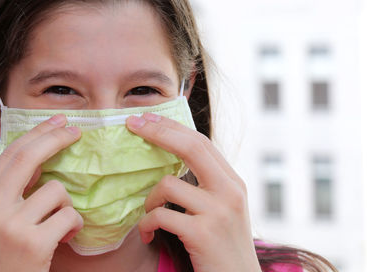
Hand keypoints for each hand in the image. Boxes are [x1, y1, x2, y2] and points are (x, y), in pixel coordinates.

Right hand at [0, 114, 83, 271]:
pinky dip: (73, 225)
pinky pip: (69, 215)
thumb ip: (6, 191)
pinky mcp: (33, 243)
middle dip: (57, 138)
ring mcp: (9, 225)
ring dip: (66, 205)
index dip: (38, 134)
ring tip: (58, 225)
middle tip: (76, 131)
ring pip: (56, 190)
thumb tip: (40, 160)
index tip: (57, 122)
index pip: (10, 153)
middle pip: (29, 157)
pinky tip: (64, 238)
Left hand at [126, 113, 260, 271]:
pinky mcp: (202, 234)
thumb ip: (207, 185)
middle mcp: (230, 192)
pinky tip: (146, 234)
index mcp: (233, 183)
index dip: (172, 127)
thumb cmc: (223, 247)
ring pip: (168, 184)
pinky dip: (146, 224)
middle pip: (191, 147)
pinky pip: (160, 215)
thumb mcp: (223, 210)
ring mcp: (218, 212)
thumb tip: (172, 161)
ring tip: (148, 216)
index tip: (148, 119)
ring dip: (149, 200)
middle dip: (158, 132)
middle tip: (132, 124)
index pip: (201, 142)